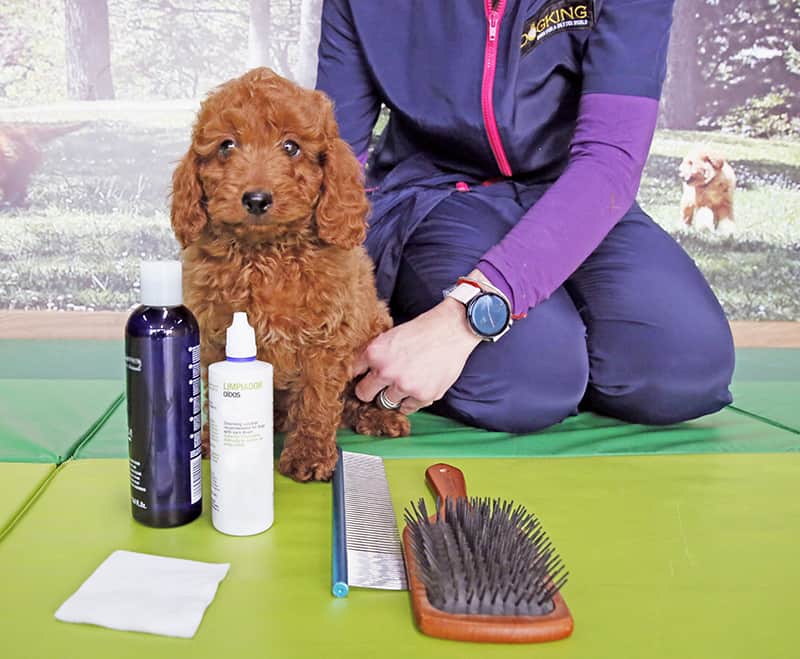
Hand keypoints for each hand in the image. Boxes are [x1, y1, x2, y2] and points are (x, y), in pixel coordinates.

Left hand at [354, 297, 481, 414]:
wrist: (452, 329)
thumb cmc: (421, 330)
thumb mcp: (389, 335)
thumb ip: (373, 353)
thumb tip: (357, 371)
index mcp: (374, 353)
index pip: (353, 373)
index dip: (358, 374)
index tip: (362, 377)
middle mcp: (387, 371)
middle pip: (364, 394)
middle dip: (370, 390)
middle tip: (378, 385)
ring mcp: (405, 386)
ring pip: (386, 403)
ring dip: (392, 395)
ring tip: (405, 381)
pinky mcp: (423, 396)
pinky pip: (407, 408)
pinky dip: (410, 400)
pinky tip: (417, 385)